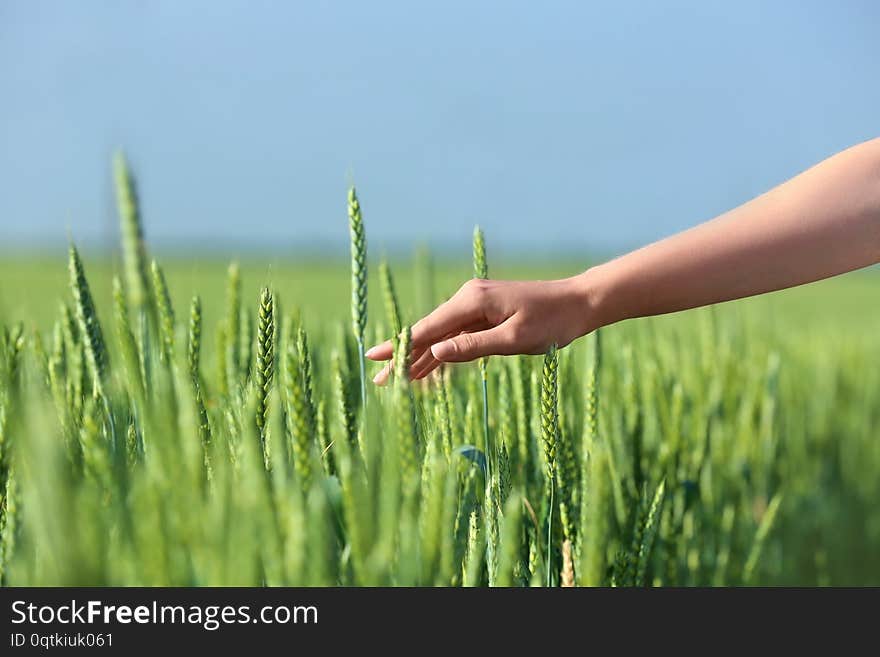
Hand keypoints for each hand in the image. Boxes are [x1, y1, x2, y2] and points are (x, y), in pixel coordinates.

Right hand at [366, 274, 597, 384]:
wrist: (579, 303)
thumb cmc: (553, 322)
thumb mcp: (515, 338)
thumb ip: (474, 347)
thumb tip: (436, 353)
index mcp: (473, 301)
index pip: (429, 329)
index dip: (402, 346)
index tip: (375, 358)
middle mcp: (469, 299)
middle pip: (429, 332)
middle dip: (404, 356)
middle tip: (378, 379)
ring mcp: (476, 306)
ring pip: (441, 336)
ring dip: (420, 358)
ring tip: (396, 379)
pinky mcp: (486, 315)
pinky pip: (457, 337)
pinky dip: (442, 353)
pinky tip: (427, 369)